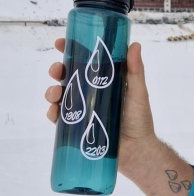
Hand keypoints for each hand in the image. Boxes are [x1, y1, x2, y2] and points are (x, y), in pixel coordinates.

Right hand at [45, 39, 193, 195]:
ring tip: (56, 93)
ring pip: (60, 96)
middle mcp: (91, 94)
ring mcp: (83, 111)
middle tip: (57, 70)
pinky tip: (54, 112)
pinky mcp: (77, 128)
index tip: (61, 43)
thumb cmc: (140, 121)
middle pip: (68, 77)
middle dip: (57, 71)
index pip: (84, 62)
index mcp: (104, 81)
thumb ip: (135, 71)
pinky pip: (59, 119)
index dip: (70, 51)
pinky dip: (53, 113)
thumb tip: (134, 44)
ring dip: (52, 91)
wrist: (136, 152)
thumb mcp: (138, 93)